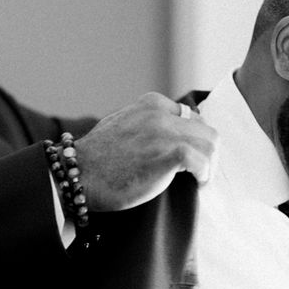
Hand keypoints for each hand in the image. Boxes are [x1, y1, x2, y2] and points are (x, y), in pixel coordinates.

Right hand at [77, 92, 216, 210]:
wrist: (78, 174)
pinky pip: (202, 162)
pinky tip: (197, 185)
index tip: (192, 158)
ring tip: (199, 182)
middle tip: (199, 174)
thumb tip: (162, 138)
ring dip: (209, 165)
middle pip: (205, 130)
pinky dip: (204, 175)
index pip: (191, 117)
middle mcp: (161, 114)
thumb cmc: (95, 159)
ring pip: (211, 144)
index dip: (195, 139)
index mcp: (151, 103)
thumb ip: (143, 124)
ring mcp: (166, 133)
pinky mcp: (169, 155)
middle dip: (207, 153)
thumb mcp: (120, 125)